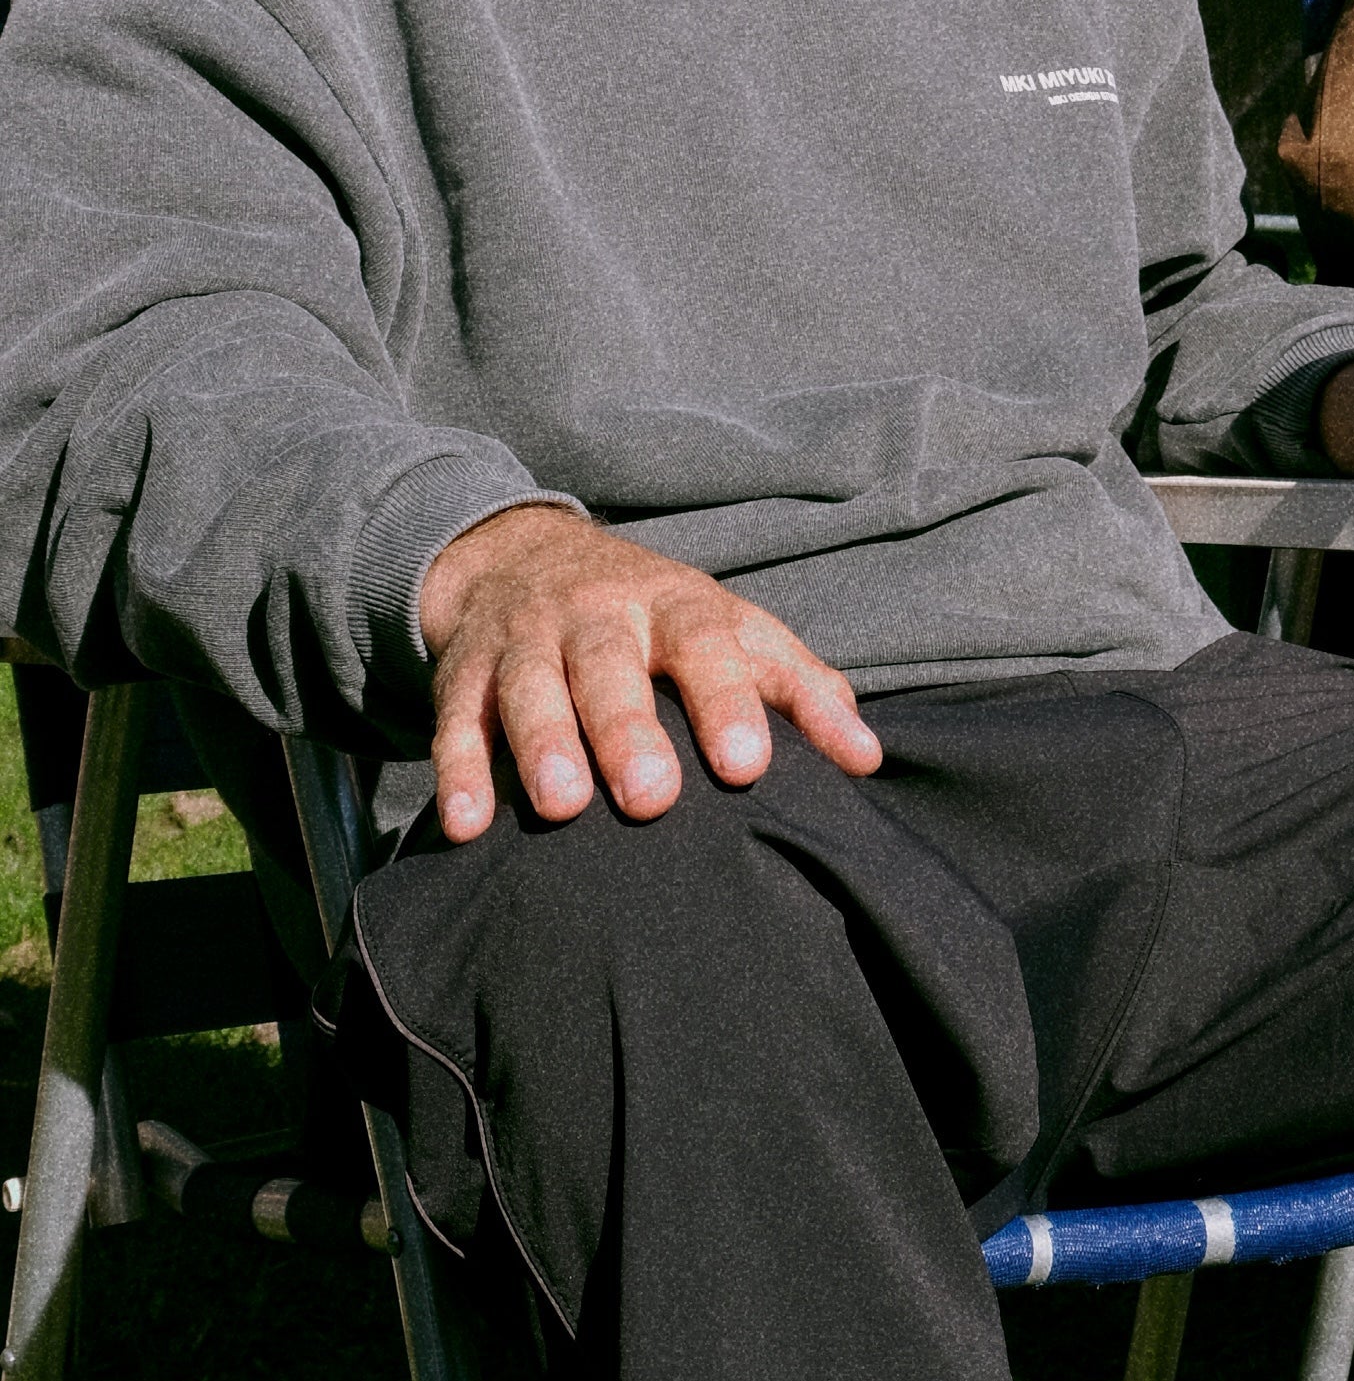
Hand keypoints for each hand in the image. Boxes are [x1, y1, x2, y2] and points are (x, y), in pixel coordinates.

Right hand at [421, 504, 881, 844]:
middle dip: (629, 729)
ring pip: (532, 687)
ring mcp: (529, 639)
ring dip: (544, 745)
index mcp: (678, 604)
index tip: (748, 765)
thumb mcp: (735, 631)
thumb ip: (801, 690)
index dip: (727, 701)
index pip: (707, 643)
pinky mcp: (468, 673)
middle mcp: (601, 614)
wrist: (528, 555)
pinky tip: (466, 824)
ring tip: (563, 808)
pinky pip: (458, 718)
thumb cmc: (664, 618)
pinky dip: (459, 769)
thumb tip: (869, 760)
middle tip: (652, 798)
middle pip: (611, 664)